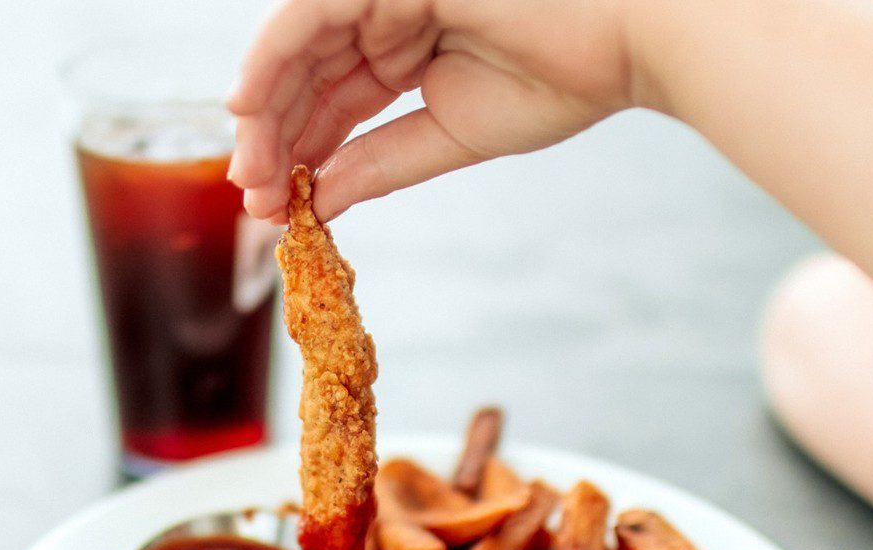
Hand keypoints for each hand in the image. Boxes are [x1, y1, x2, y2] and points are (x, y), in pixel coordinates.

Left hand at [227, 0, 637, 220]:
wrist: (626, 37)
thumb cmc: (559, 80)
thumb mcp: (450, 136)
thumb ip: (381, 164)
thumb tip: (320, 202)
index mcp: (407, 45)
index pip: (334, 101)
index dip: (301, 152)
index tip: (278, 207)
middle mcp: (388, 10)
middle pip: (307, 76)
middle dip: (274, 138)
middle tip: (255, 199)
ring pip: (298, 47)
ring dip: (265, 112)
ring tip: (251, 175)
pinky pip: (309, 13)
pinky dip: (271, 56)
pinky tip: (245, 107)